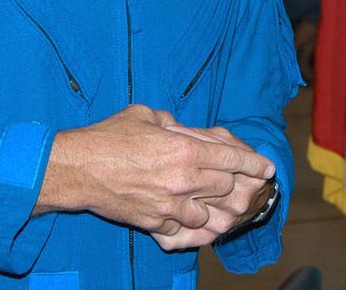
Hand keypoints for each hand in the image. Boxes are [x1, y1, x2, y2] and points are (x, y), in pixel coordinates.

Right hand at [35, 105, 274, 238]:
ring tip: (212, 202)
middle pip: (225, 187)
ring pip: (208, 214)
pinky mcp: (153, 222)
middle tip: (237, 183)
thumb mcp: (146, 115)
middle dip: (233, 184)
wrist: (78, 169)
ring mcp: (169, 205)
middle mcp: (182, 179)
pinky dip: (188, 225)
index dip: (254, 164)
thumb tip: (183, 127)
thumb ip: (173, 123)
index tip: (267, 168)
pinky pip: (182, 230)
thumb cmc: (109, 138)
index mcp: (184, 149)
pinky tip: (188, 218)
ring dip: (212, 207)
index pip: (232, 160)